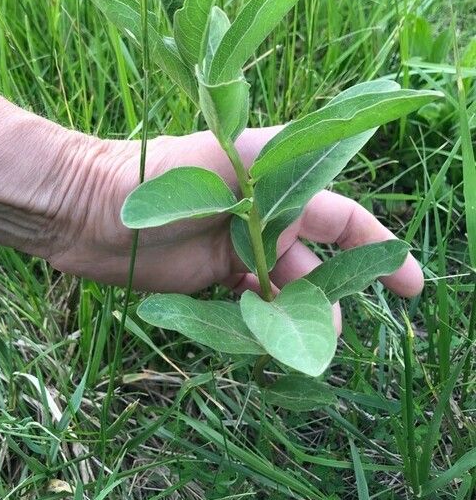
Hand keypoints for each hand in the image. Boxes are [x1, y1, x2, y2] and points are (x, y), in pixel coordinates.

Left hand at [47, 127, 423, 331]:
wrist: (90, 209)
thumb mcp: (230, 155)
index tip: (409, 285)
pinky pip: (248, 307)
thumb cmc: (159, 172)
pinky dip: (260, 322)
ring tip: (296, 344)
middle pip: (315, 266)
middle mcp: (262, 222)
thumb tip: (338, 193)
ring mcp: (236, 254)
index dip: (378, 247)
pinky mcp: (209, 282)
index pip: (341, 218)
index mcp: (277, 187)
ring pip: (283, 293)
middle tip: (332, 332)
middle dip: (331, 297)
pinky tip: (264, 337)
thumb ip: (283, 163)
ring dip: (295, 318)